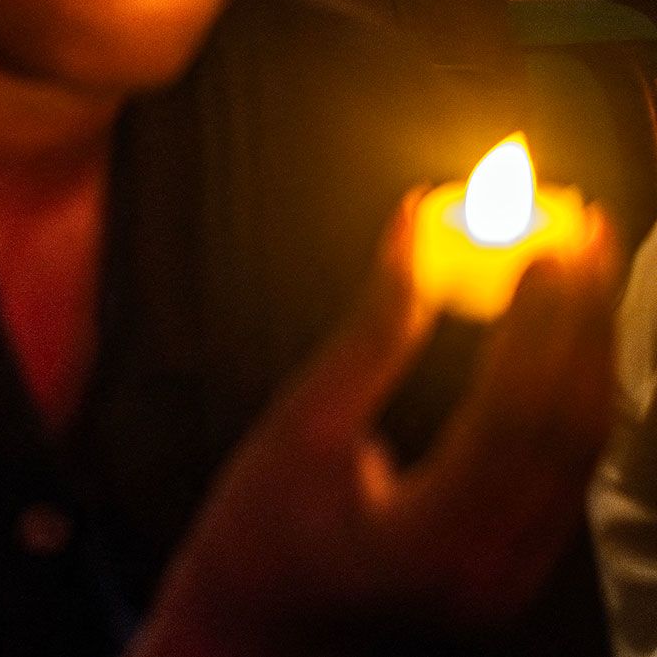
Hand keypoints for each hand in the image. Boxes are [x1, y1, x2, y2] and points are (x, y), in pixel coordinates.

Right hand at [138, 197, 616, 656]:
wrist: (254, 640)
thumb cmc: (255, 540)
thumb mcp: (298, 430)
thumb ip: (372, 335)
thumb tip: (416, 234)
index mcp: (431, 540)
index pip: (517, 414)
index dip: (542, 319)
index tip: (550, 239)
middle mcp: (494, 566)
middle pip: (572, 427)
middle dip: (583, 317)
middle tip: (582, 225)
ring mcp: (515, 572)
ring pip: (582, 447)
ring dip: (587, 347)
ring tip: (583, 260)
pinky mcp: (518, 562)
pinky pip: (566, 465)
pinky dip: (569, 387)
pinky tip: (561, 331)